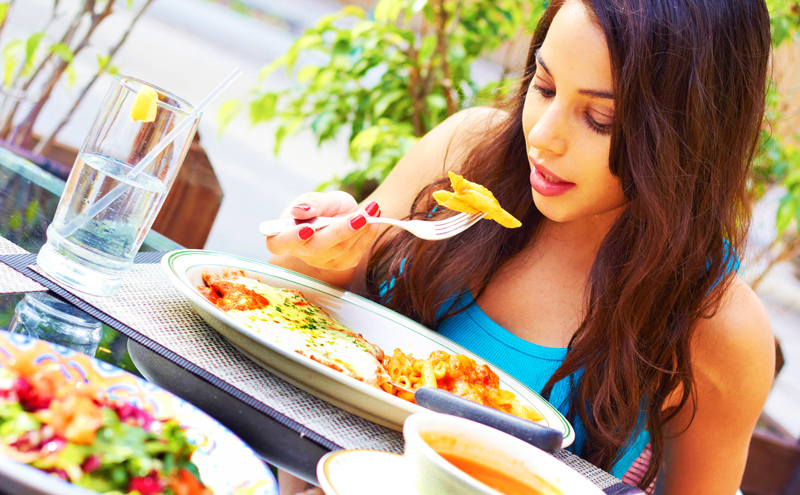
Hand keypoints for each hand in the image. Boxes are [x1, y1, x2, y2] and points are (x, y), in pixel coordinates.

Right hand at [266, 191, 380, 271]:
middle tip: (358, 217)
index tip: (307, 228)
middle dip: (338, 231)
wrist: (345, 214)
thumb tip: (301, 211)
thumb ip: (312, 204)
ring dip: (359, 229)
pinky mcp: (342, 264)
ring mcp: (322, 261)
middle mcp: (302, 252)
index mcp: (285, 234)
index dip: (290, 239)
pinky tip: (373, 218)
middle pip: (315, 248)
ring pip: (340, 249)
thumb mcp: (318, 198)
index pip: (277, 244)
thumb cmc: (325, 207)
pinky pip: (356, 252)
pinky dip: (367, 234)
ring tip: (371, 209)